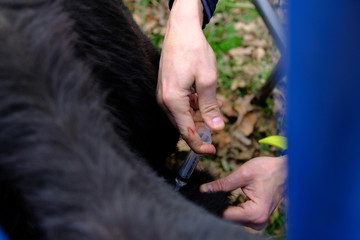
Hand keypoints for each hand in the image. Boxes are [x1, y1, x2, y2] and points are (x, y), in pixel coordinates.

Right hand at [157, 0, 223, 154]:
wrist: (181, 29)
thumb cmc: (193, 50)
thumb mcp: (208, 79)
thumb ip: (210, 107)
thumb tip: (217, 128)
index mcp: (173, 101)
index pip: (186, 132)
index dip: (199, 145)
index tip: (212, 152)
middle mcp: (164, 101)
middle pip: (183, 126)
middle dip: (201, 130)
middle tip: (218, 127)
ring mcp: (164, 95)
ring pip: (183, 116)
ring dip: (200, 116)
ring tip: (215, 106)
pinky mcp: (167, 89)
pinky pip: (181, 106)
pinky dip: (195, 106)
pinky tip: (206, 99)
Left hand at [200, 156, 286, 229]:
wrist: (285, 170)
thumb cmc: (268, 170)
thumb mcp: (243, 174)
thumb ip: (222, 184)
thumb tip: (204, 190)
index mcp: (255, 212)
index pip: (226, 216)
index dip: (212, 207)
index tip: (201, 200)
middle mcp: (258, 221)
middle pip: (229, 219)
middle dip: (217, 207)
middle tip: (206, 194)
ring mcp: (258, 221)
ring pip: (232, 218)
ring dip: (223, 208)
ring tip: (213, 195)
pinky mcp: (257, 218)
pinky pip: (238, 216)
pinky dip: (231, 208)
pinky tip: (223, 200)